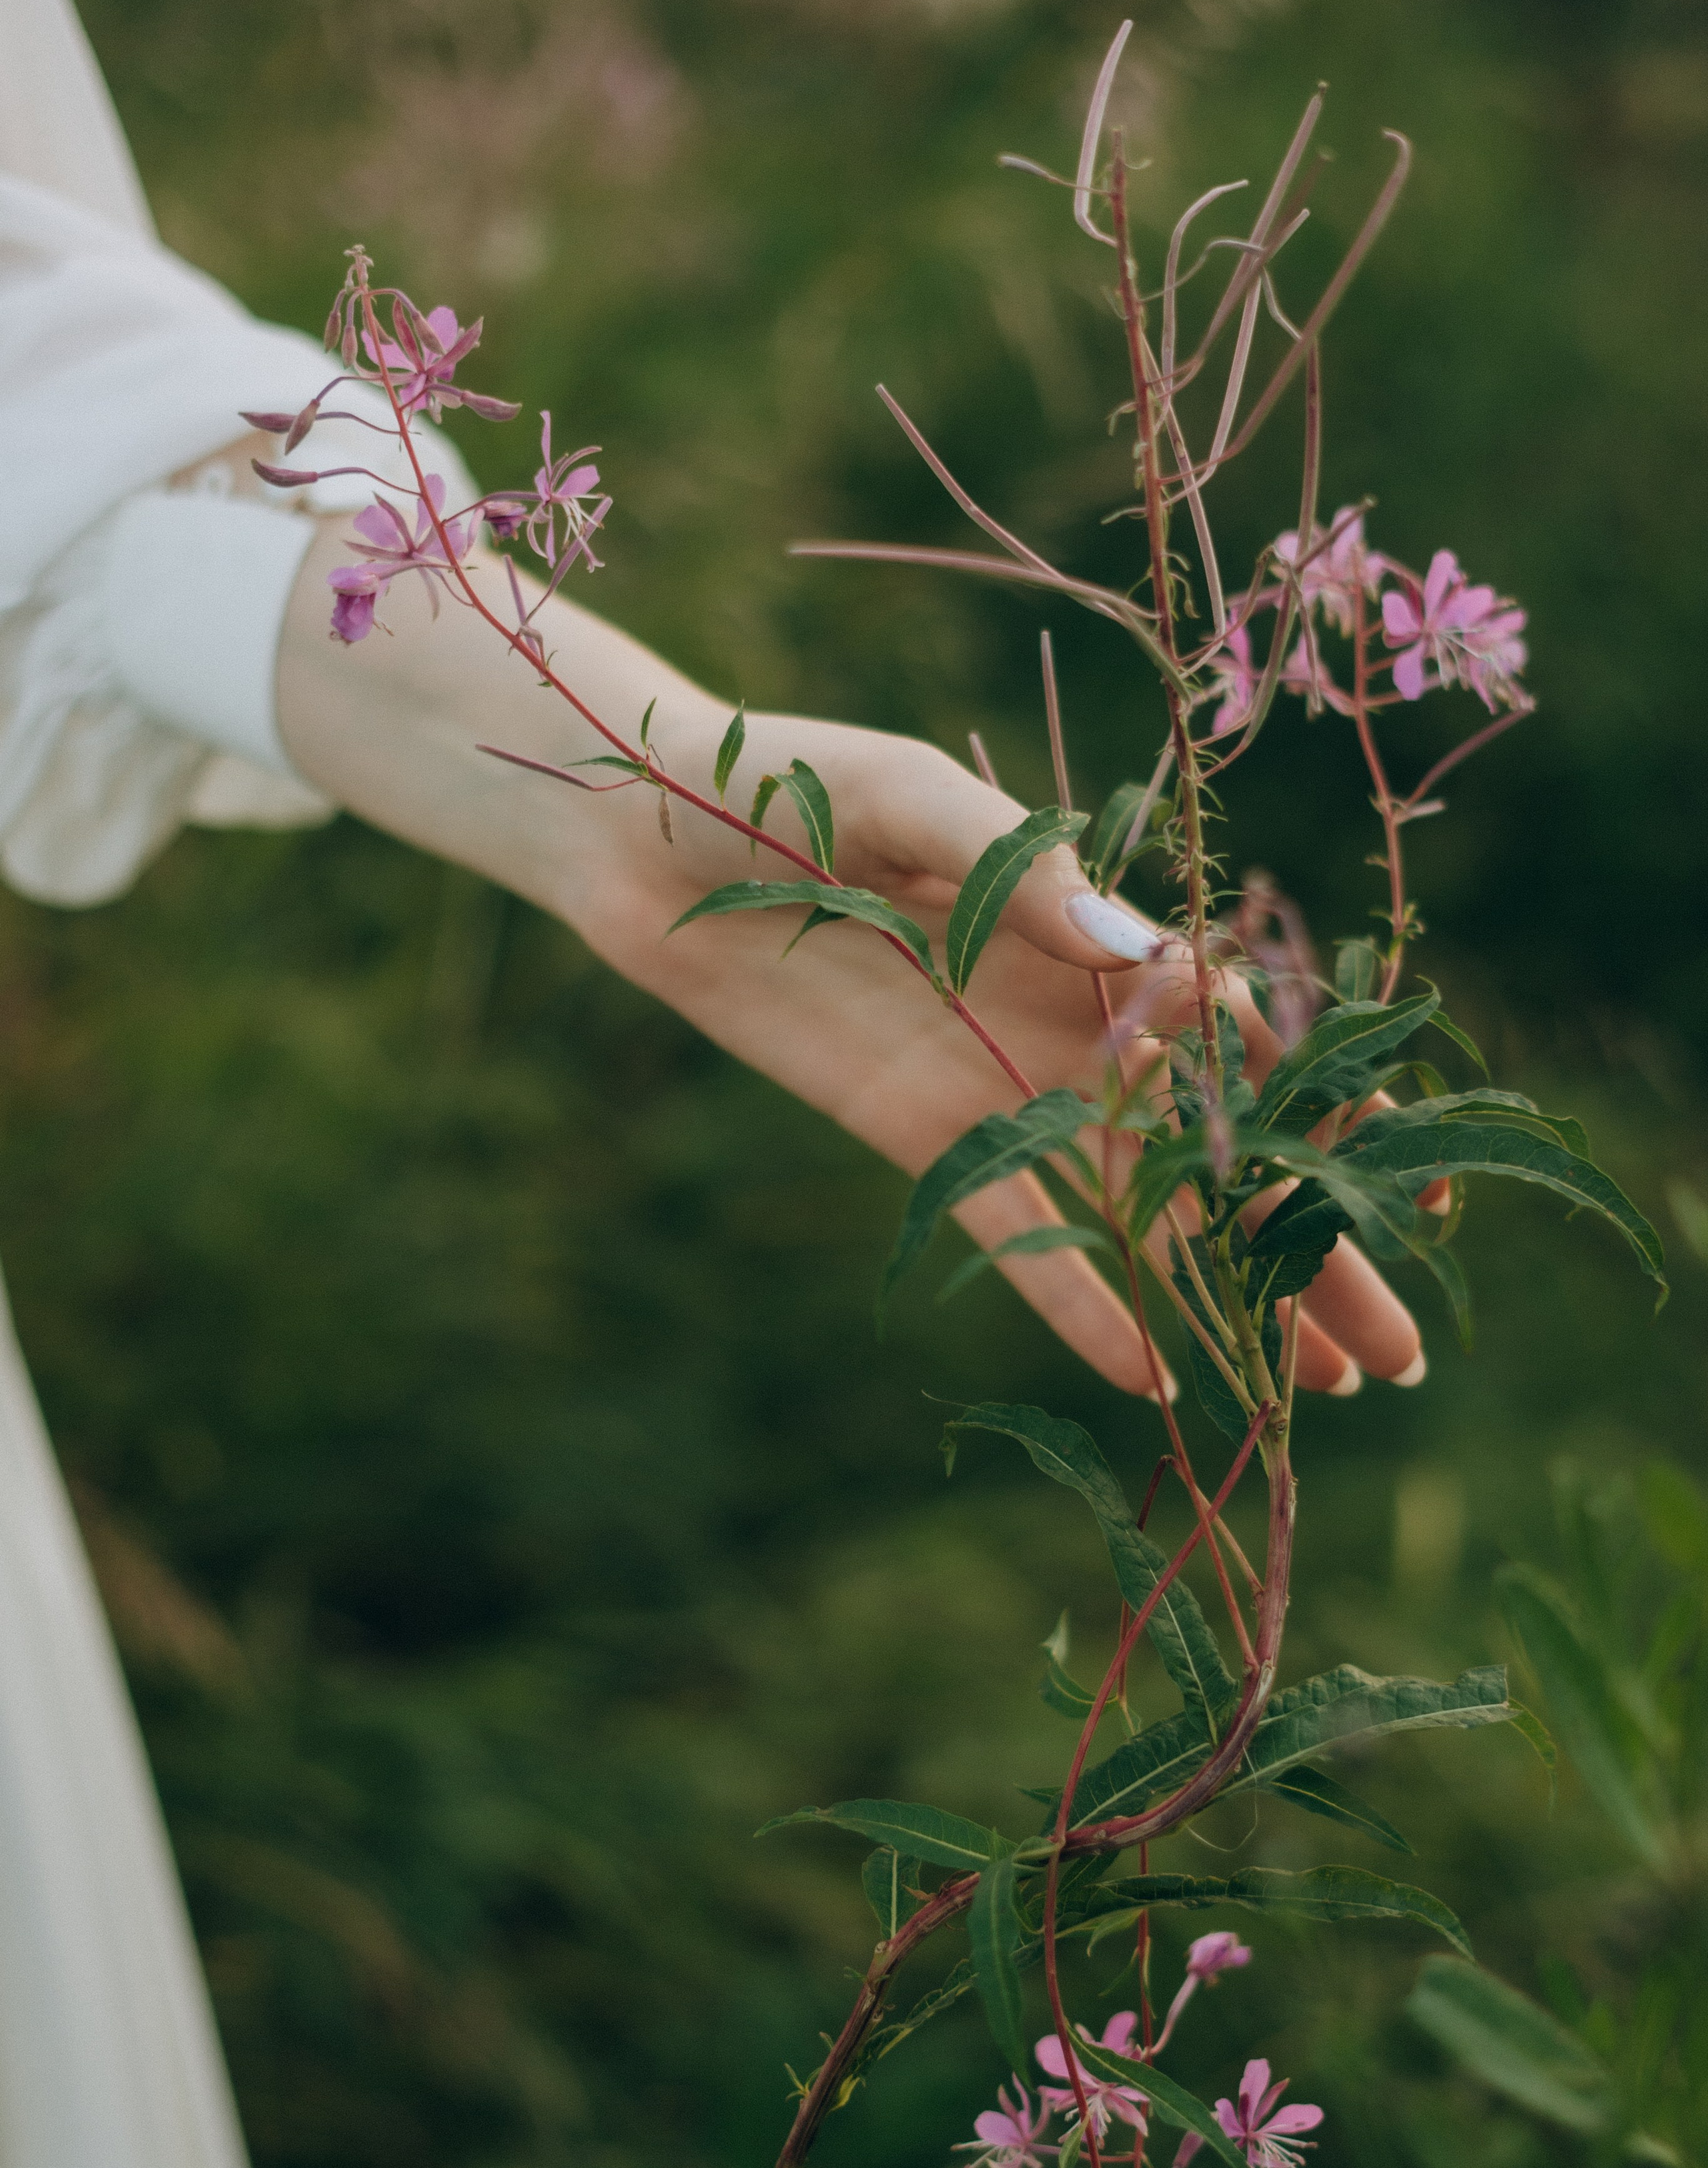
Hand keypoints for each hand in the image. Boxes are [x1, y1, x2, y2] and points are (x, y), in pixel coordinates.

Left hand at [275, 524, 1425, 1402]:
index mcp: (1092, 934)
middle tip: (1398, 1350)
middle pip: (1218, 1156)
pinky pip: (1019, 1241)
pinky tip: (1156, 1378)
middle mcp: (1070, 1026)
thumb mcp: (916, 802)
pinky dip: (1085, 1308)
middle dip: (1311, 1248)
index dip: (1312, 1114)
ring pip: (1145, 1215)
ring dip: (1231, 1299)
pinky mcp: (920, 1139)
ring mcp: (1001, 1091)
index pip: (1234, 1040)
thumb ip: (1028, 875)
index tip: (1385, 1176)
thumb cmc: (792, 780)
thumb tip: (1152, 952)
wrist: (649, 829)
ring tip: (1324, 1387)